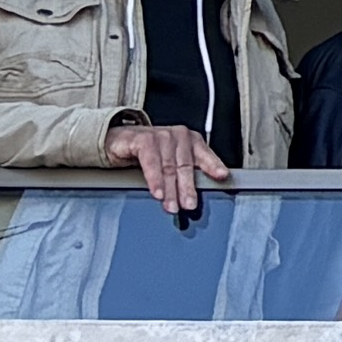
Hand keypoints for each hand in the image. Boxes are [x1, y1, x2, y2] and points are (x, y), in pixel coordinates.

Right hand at [103, 117, 217, 220]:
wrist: (119, 141)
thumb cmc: (148, 153)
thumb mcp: (169, 163)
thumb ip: (182, 175)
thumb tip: (191, 198)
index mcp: (190, 141)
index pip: (205, 155)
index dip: (213, 165)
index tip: (222, 176)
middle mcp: (178, 136)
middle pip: (185, 166)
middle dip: (187, 188)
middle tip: (189, 205)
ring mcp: (161, 136)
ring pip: (168, 167)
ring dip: (170, 189)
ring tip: (171, 206)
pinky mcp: (143, 139)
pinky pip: (150, 162)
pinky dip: (154, 179)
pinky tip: (157, 192)